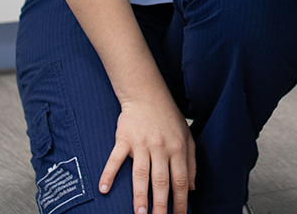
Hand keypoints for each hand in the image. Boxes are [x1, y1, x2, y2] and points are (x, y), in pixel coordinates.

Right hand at [99, 96, 195, 213]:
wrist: (147, 94)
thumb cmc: (168, 117)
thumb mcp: (186, 136)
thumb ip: (191, 162)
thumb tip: (192, 189)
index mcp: (177, 147)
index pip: (180, 180)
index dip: (180, 202)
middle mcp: (160, 146)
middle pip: (161, 181)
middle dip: (160, 205)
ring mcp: (141, 143)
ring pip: (140, 173)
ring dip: (139, 195)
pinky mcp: (124, 138)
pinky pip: (115, 158)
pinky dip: (108, 173)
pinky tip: (104, 189)